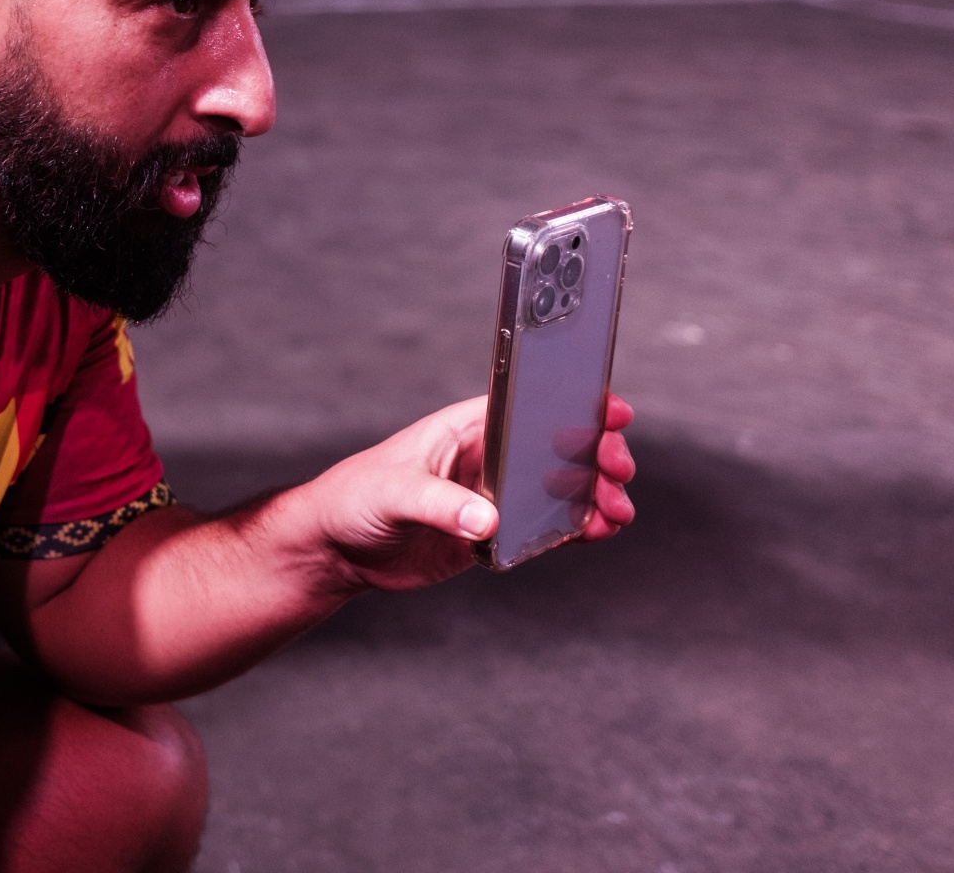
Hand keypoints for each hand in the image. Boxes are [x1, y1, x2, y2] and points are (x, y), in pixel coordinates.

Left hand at [301, 392, 634, 595]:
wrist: (336, 549)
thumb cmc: (354, 500)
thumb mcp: (393, 493)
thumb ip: (440, 506)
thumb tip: (485, 522)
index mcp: (465, 427)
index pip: (529, 406)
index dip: (574, 404)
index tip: (613, 412)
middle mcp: (486, 456)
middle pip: (556, 446)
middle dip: (595, 455)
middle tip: (617, 473)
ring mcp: (493, 495)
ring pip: (558, 487)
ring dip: (593, 495)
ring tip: (616, 513)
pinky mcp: (492, 534)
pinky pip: (544, 526)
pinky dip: (575, 528)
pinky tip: (597, 532)